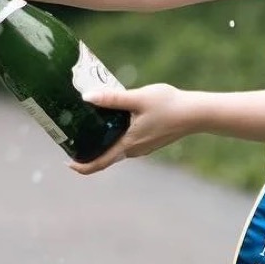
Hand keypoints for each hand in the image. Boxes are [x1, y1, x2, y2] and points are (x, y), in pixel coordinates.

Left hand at [68, 84, 198, 174]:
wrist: (196, 113)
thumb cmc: (169, 106)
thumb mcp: (138, 98)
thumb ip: (112, 99)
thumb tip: (87, 97)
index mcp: (128, 144)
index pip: (100, 163)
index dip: (82, 166)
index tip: (68, 163)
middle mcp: (135, 150)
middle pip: (106, 154)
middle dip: (90, 147)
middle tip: (74, 134)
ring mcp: (143, 147)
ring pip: (118, 146)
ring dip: (104, 139)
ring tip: (91, 123)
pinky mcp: (150, 141)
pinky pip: (128, 141)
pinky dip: (117, 135)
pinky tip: (115, 119)